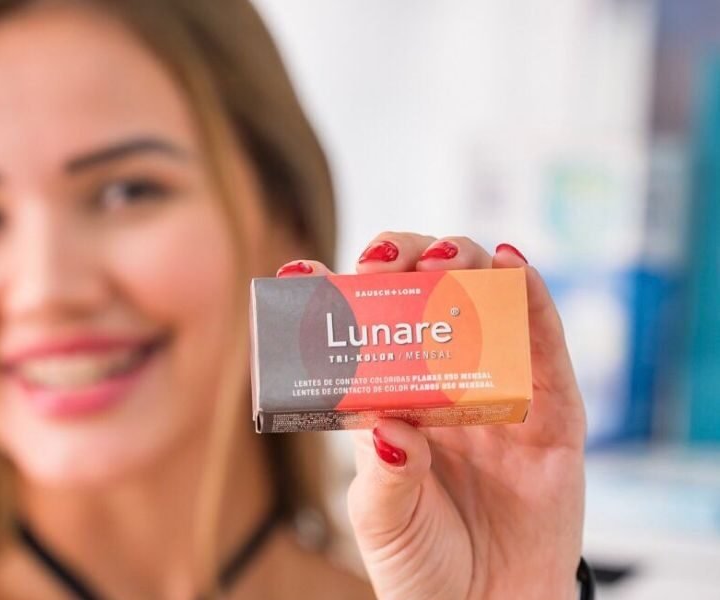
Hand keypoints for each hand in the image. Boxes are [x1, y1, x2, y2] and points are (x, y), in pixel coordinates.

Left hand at [277, 233, 585, 599]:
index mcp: (392, 402)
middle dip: (404, 261)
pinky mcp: (552, 412)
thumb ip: (383, 473)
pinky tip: (510, 266)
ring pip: (484, 301)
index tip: (302, 269)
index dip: (338, 293)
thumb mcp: (382, 517)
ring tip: (441, 258)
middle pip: (426, 295)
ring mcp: (498, 391)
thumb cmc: (423, 564)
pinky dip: (531, 297)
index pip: (363, 331)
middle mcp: (443, 385)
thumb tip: (387, 425)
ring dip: (463, 262)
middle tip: (383, 264)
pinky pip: (545, 345)